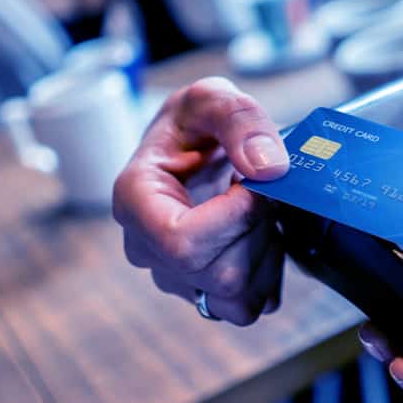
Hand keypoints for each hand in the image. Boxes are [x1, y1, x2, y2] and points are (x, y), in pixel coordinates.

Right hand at [113, 77, 289, 324]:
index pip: (183, 242)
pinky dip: (268, 272)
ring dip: (266, 251)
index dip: (236, 217)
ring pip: (237, 298)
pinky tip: (260, 233)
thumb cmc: (194, 123)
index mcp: (135, 200)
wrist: (193, 146)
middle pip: (218, 273)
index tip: (253, 181)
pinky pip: (248, 305)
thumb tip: (268, 168)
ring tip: (258, 209)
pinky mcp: (202, 293)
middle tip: (260, 190)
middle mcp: (146, 248)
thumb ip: (241, 119)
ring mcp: (172, 277)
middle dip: (257, 230)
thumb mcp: (212, 97)